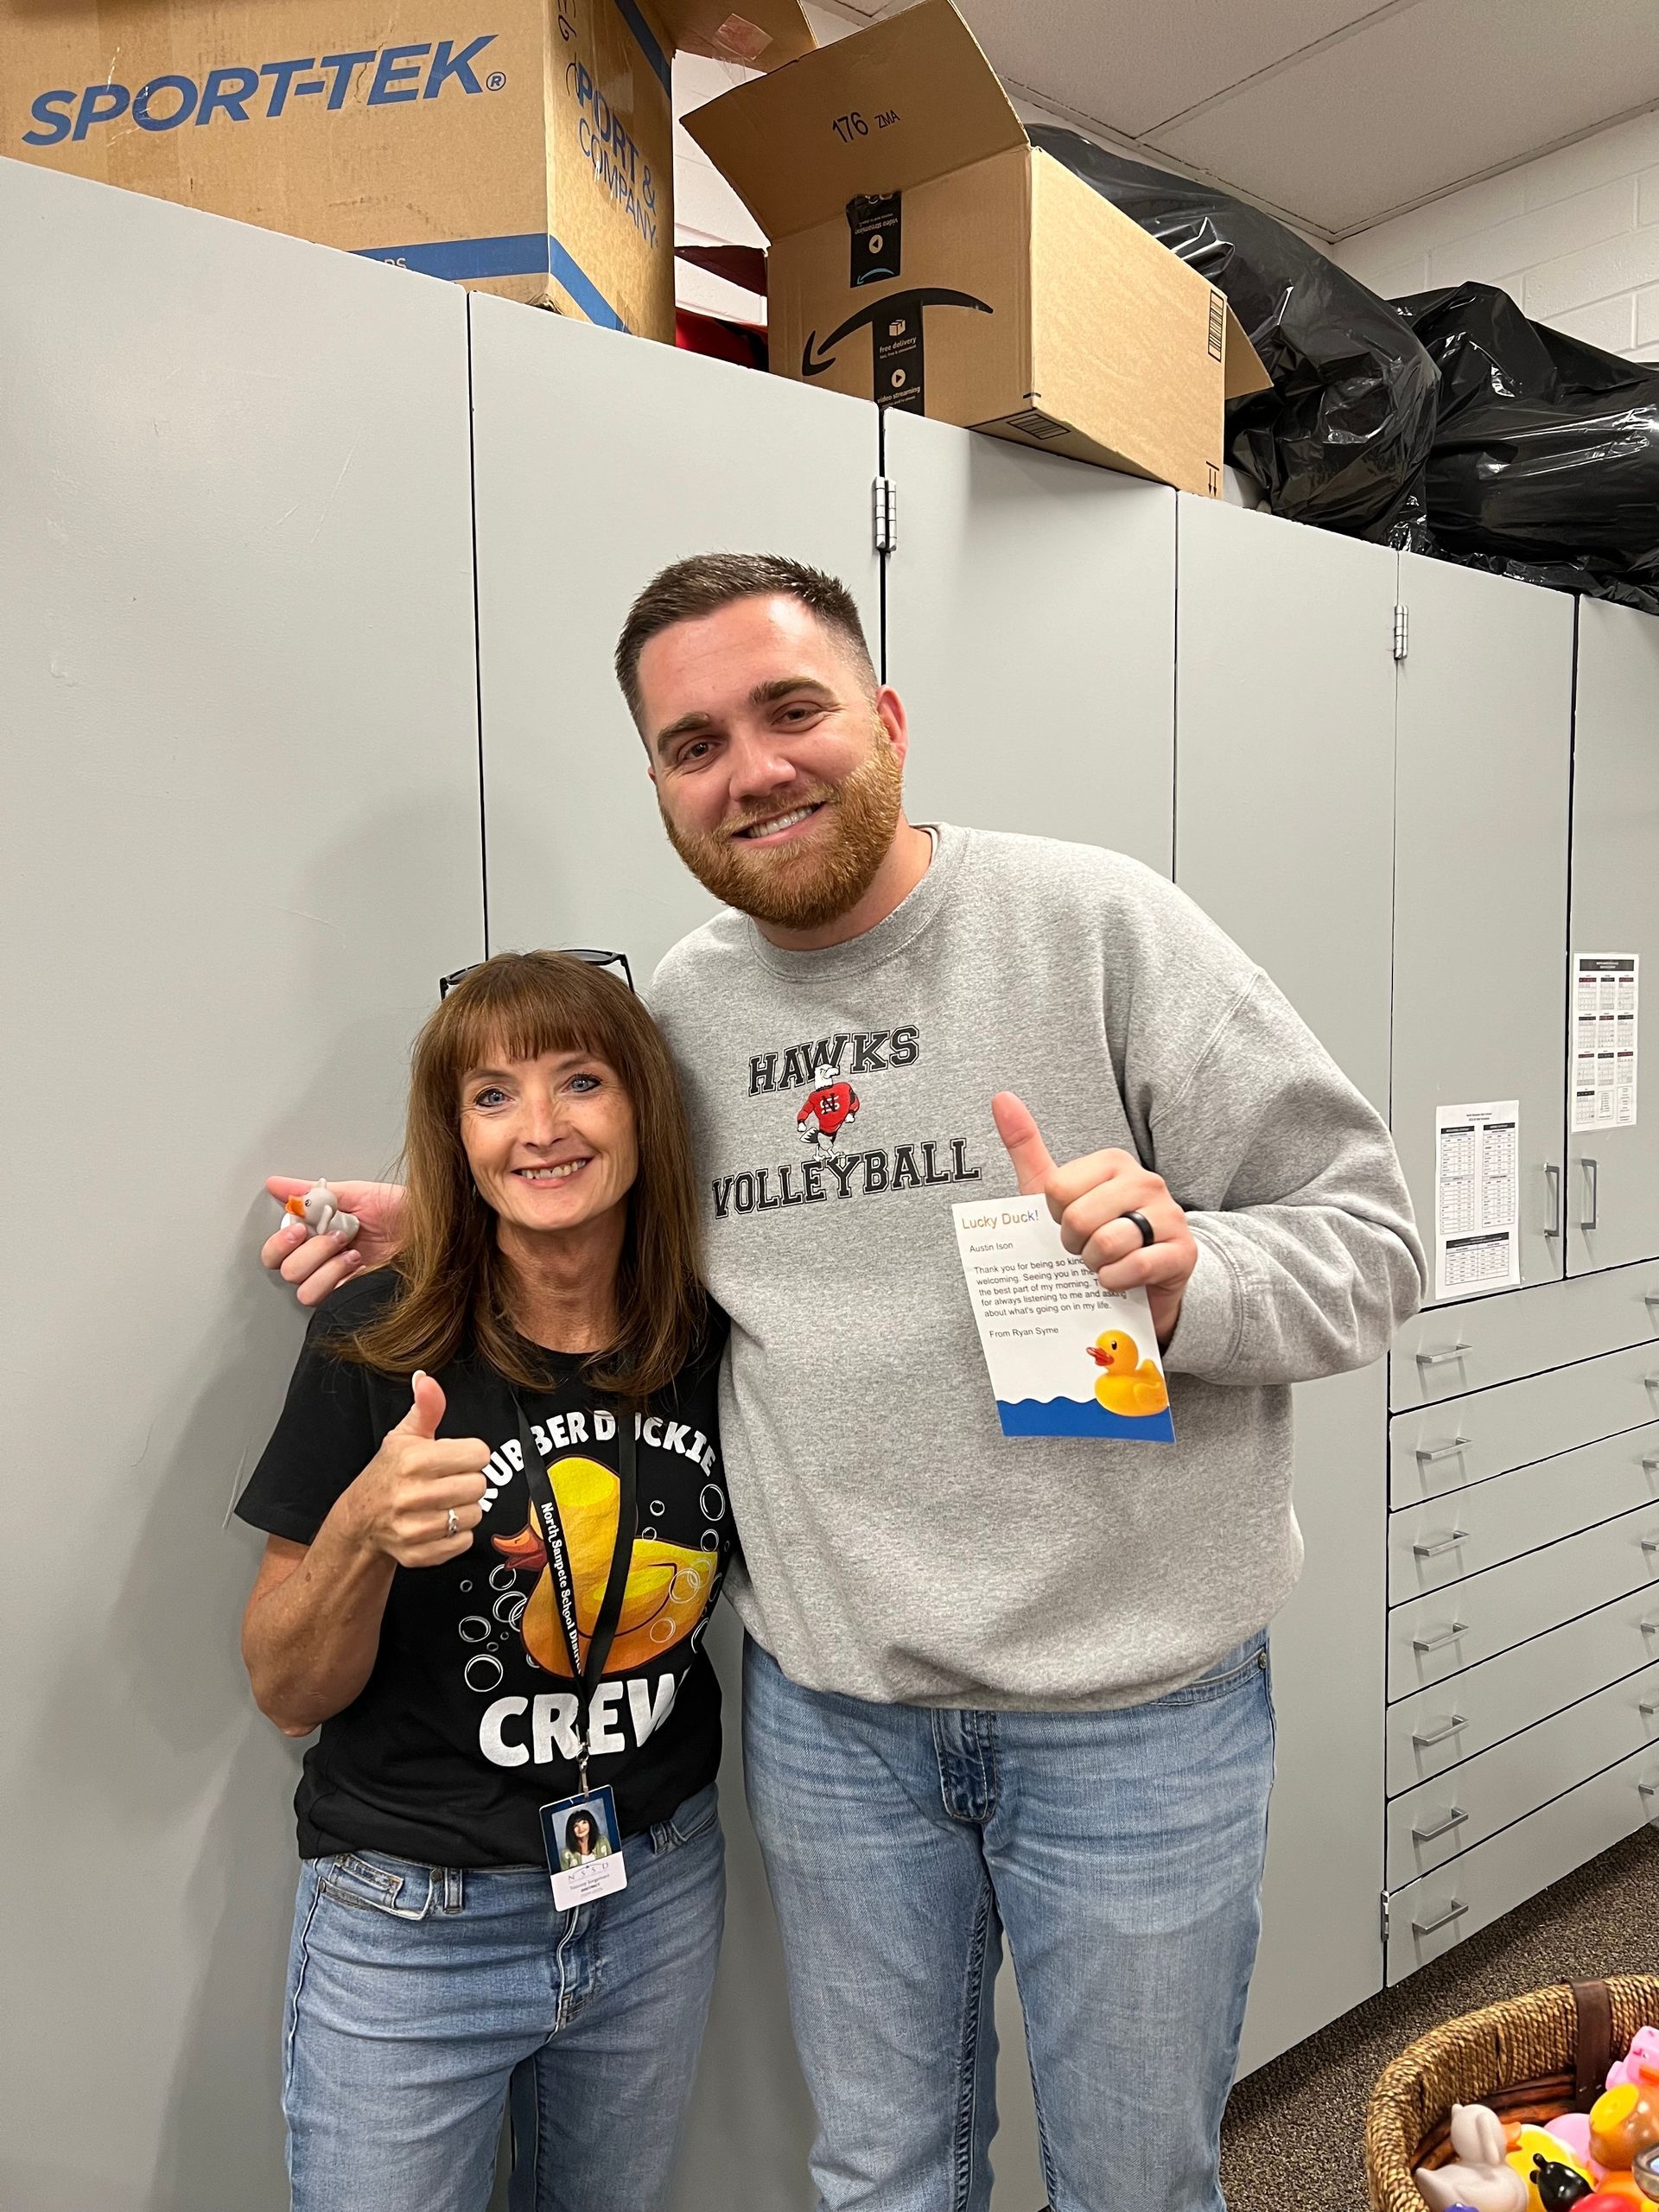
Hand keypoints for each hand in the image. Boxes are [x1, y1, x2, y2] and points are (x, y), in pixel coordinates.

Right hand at [262, 1177, 405, 1307]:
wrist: (433, 1228)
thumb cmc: (403, 1212)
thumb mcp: (356, 1194)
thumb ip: (313, 1192)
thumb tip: (276, 1184)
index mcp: (318, 1235)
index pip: (276, 1251)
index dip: (280, 1241)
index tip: (300, 1226)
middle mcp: (323, 1261)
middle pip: (284, 1271)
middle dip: (307, 1250)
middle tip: (333, 1234)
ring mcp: (337, 1280)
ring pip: (302, 1290)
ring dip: (324, 1266)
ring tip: (350, 1249)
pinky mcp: (352, 1296)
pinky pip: (326, 1299)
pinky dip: (337, 1278)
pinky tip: (356, 1263)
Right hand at [341, 1373, 490, 1568]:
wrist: (361, 1519)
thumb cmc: (388, 1472)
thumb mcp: (404, 1436)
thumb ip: (426, 1407)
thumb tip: (426, 1379)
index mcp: (414, 1460)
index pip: (479, 1454)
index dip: (470, 1455)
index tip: (456, 1458)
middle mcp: (412, 1495)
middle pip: (479, 1485)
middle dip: (469, 1481)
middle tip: (449, 1481)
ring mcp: (414, 1528)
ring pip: (474, 1514)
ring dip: (464, 1508)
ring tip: (444, 1502)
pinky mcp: (419, 1554)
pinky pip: (463, 1541)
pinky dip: (457, 1534)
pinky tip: (440, 1522)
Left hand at [992, 1092, 1197, 1346]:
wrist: (1140, 1281)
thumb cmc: (1093, 1233)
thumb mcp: (1054, 1193)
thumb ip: (1027, 1147)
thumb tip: (1001, 1098)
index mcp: (1114, 1162)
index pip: (1057, 1189)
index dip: (1054, 1217)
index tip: (1069, 1223)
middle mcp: (1146, 1181)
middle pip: (1078, 1217)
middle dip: (1073, 1244)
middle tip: (1085, 1249)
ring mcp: (1169, 1215)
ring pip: (1107, 1243)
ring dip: (1094, 1265)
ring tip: (1103, 1263)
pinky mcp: (1183, 1252)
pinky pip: (1135, 1266)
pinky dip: (1115, 1281)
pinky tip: (1118, 1280)